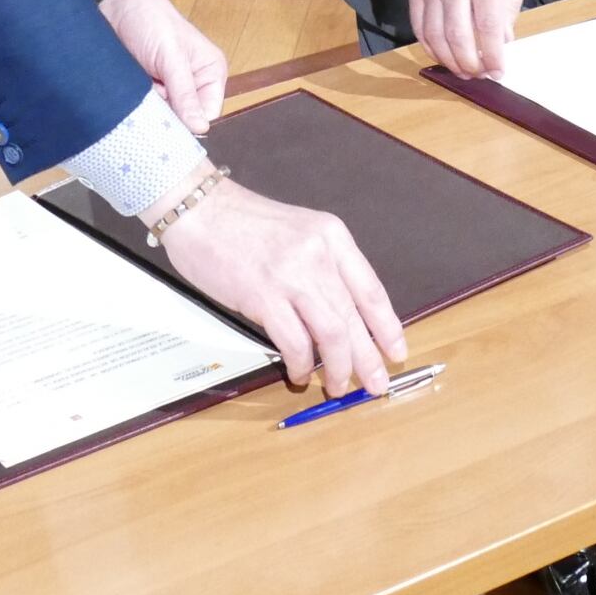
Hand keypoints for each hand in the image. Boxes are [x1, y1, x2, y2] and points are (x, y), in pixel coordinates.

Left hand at [97, 0, 227, 132]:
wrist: (118, 3)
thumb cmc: (152, 21)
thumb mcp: (171, 57)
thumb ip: (185, 93)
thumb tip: (201, 129)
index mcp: (211, 73)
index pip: (208, 114)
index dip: (190, 122)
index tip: (169, 121)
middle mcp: (194, 83)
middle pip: (186, 119)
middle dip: (167, 115)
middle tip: (151, 100)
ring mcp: (170, 87)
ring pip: (164, 116)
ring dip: (150, 109)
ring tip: (139, 91)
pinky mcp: (150, 88)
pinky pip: (147, 109)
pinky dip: (138, 105)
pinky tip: (131, 92)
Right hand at [156, 175, 406, 394]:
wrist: (199, 208)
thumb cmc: (243, 223)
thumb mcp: (298, 232)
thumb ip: (322, 267)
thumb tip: (343, 317)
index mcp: (332, 236)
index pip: (371, 290)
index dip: (387, 327)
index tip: (396, 350)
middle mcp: (318, 254)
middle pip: (355, 317)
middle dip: (369, 358)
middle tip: (377, 384)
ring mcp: (291, 274)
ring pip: (332, 333)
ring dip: (339, 368)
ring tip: (339, 387)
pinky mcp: (262, 294)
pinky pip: (294, 341)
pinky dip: (301, 363)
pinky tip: (300, 373)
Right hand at [406, 0, 527, 78]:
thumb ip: (511, 1)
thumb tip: (503, 39)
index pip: (488, 24)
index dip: (493, 54)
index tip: (499, 70)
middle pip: (459, 36)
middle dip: (471, 64)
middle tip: (481, 75)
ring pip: (436, 36)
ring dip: (450, 61)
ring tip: (463, 71)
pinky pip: (419, 27)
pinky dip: (429, 47)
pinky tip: (442, 55)